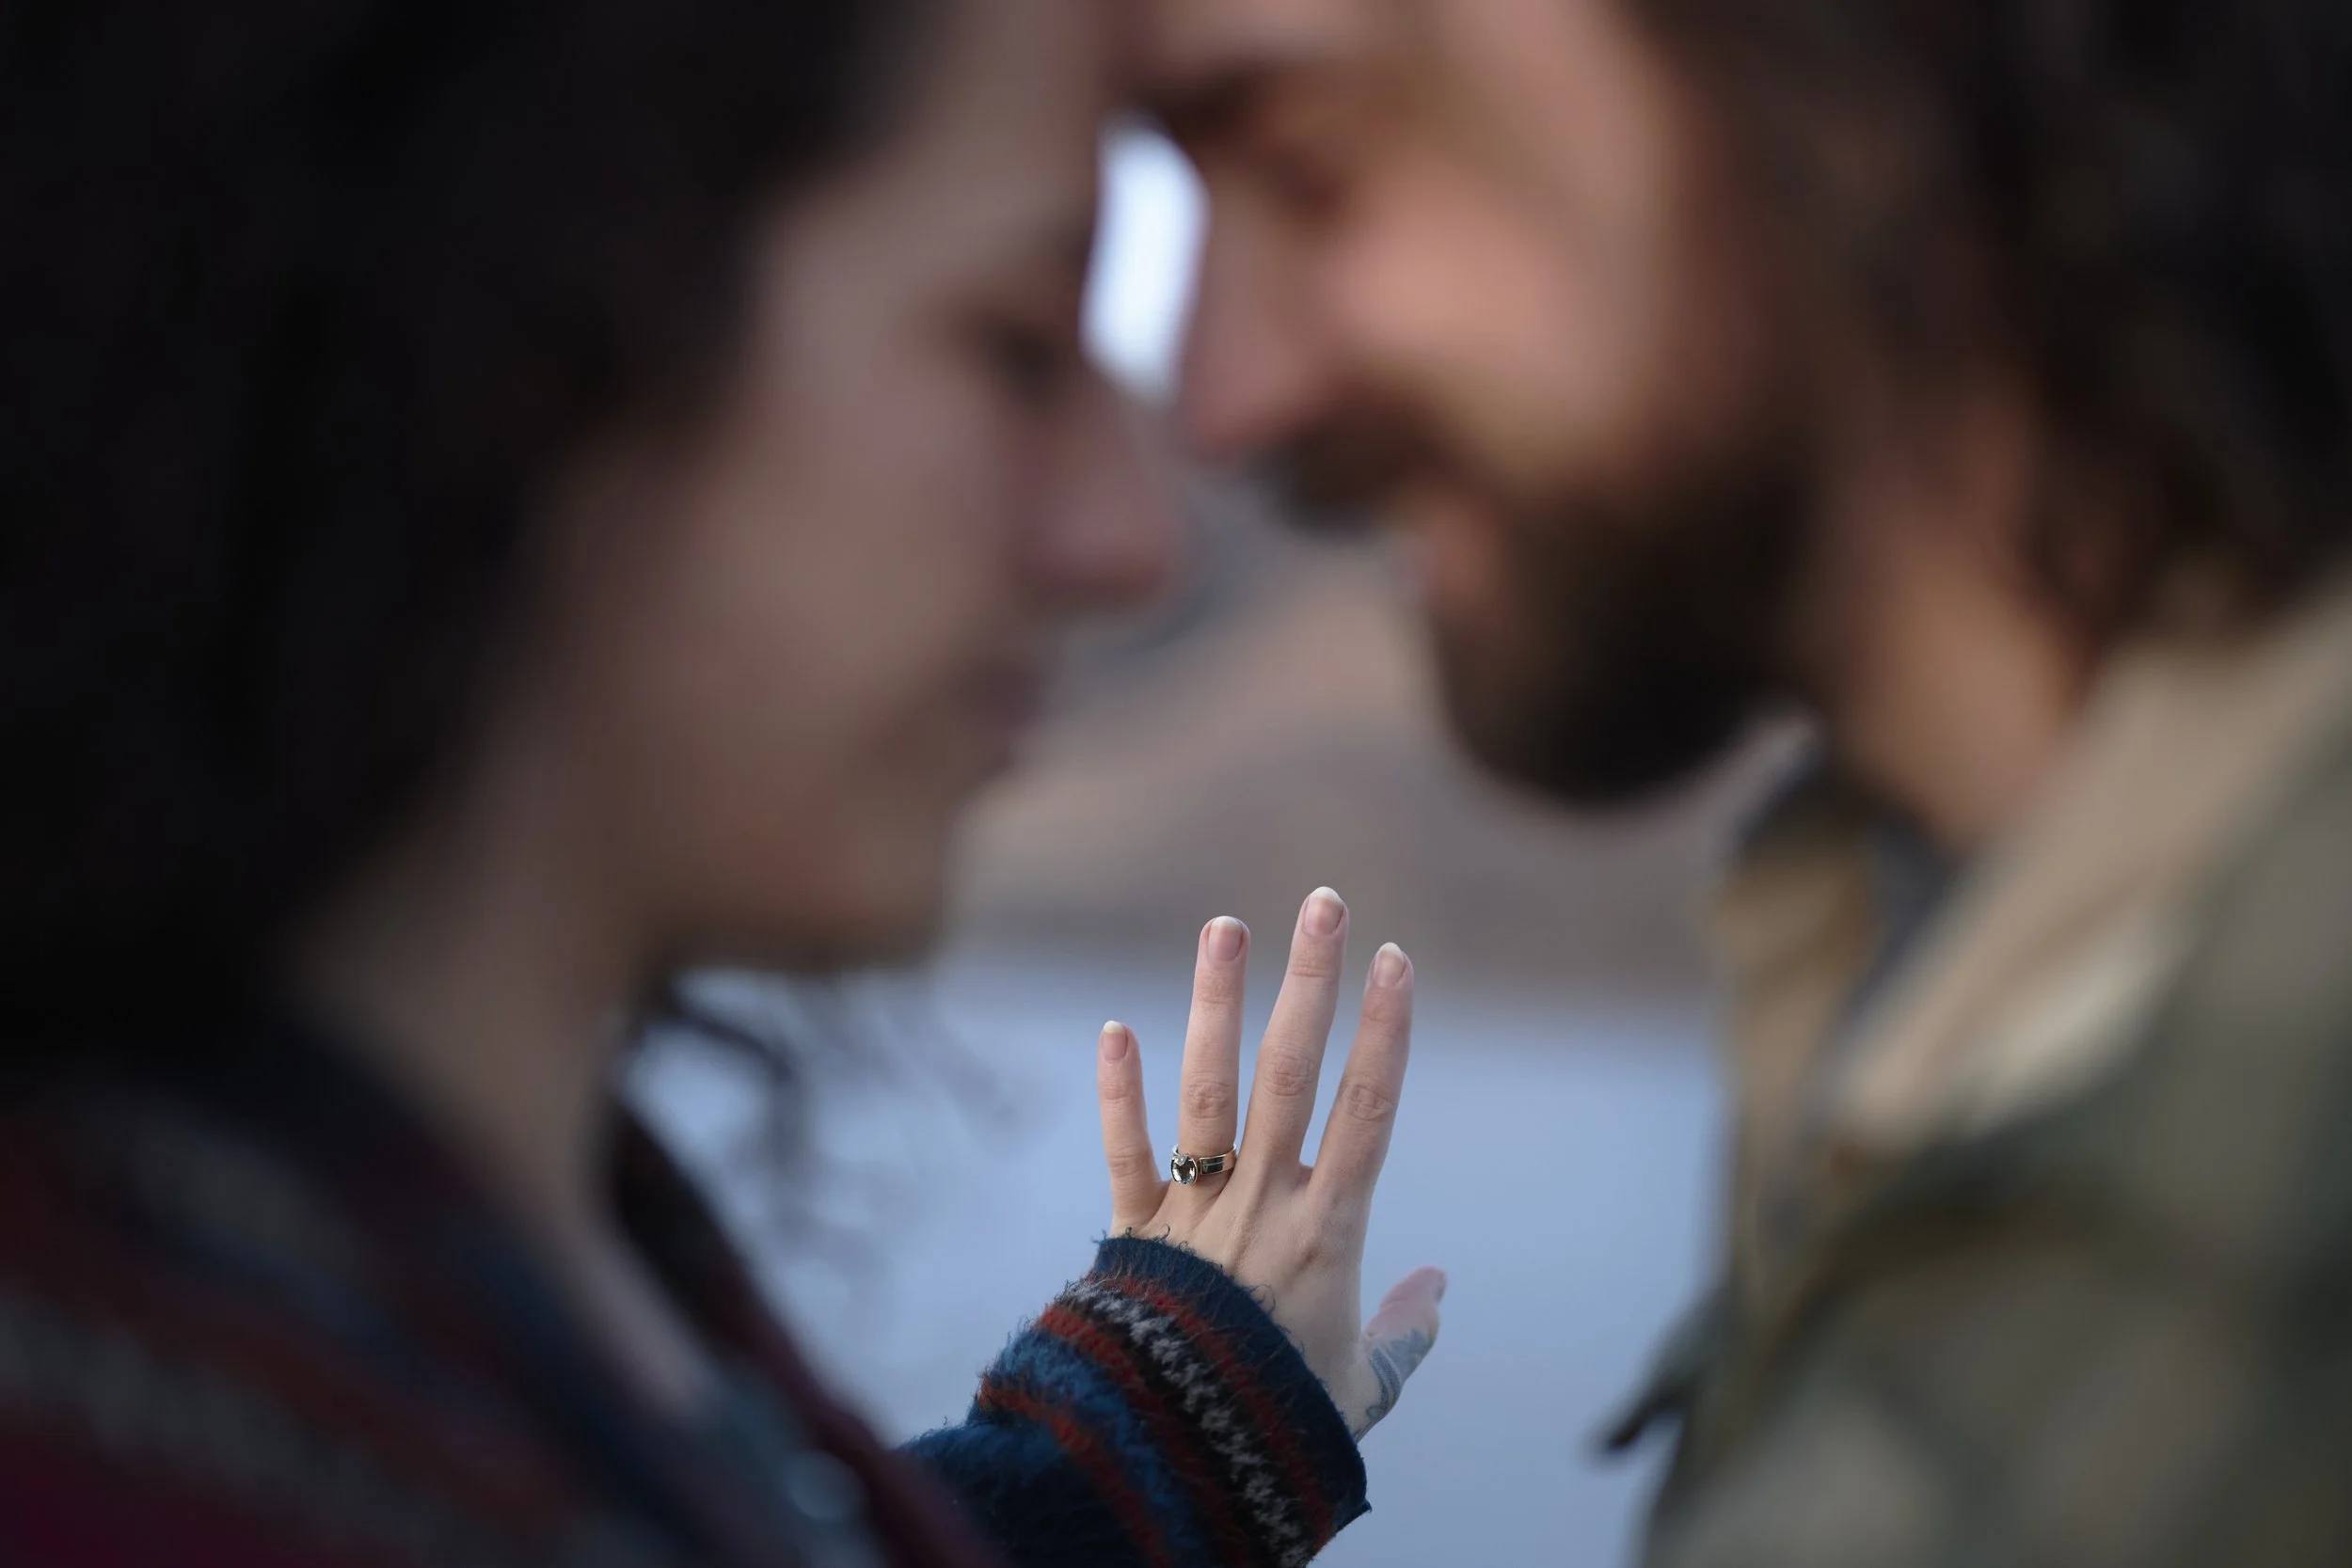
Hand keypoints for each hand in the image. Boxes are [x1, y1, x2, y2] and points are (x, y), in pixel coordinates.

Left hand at [1095, 887, 1444, 1438]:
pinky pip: (1124, 1155)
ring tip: (1223, 927)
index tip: (1396, 960)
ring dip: (1215, 1004)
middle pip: (1292, 1074)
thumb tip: (1439, 1289)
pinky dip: (1117, 1094)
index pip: (1367, 1110)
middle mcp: (1260, 1207)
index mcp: (1328, 1234)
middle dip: (1310, 983)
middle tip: (1324, 903)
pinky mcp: (1131, 1236)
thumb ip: (1404, 1337)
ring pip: (1207, 1092)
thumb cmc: (1279, 1428)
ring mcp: (1192, 1214)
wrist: (1177, 1463)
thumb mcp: (1361, 1391)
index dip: (1385, 1032)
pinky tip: (1114, 1028)